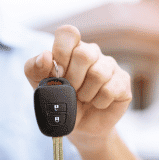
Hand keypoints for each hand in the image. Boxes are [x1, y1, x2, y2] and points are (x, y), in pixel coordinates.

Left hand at [25, 25, 131, 146]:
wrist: (81, 126)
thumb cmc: (63, 103)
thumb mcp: (42, 87)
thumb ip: (35, 69)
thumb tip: (46, 56)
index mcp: (72, 48)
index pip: (69, 33)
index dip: (61, 52)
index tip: (58, 72)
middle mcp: (93, 53)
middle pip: (84, 54)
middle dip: (73, 79)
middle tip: (72, 91)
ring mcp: (110, 66)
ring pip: (98, 73)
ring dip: (86, 94)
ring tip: (84, 99)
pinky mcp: (123, 81)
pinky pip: (110, 90)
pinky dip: (99, 102)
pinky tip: (98, 103)